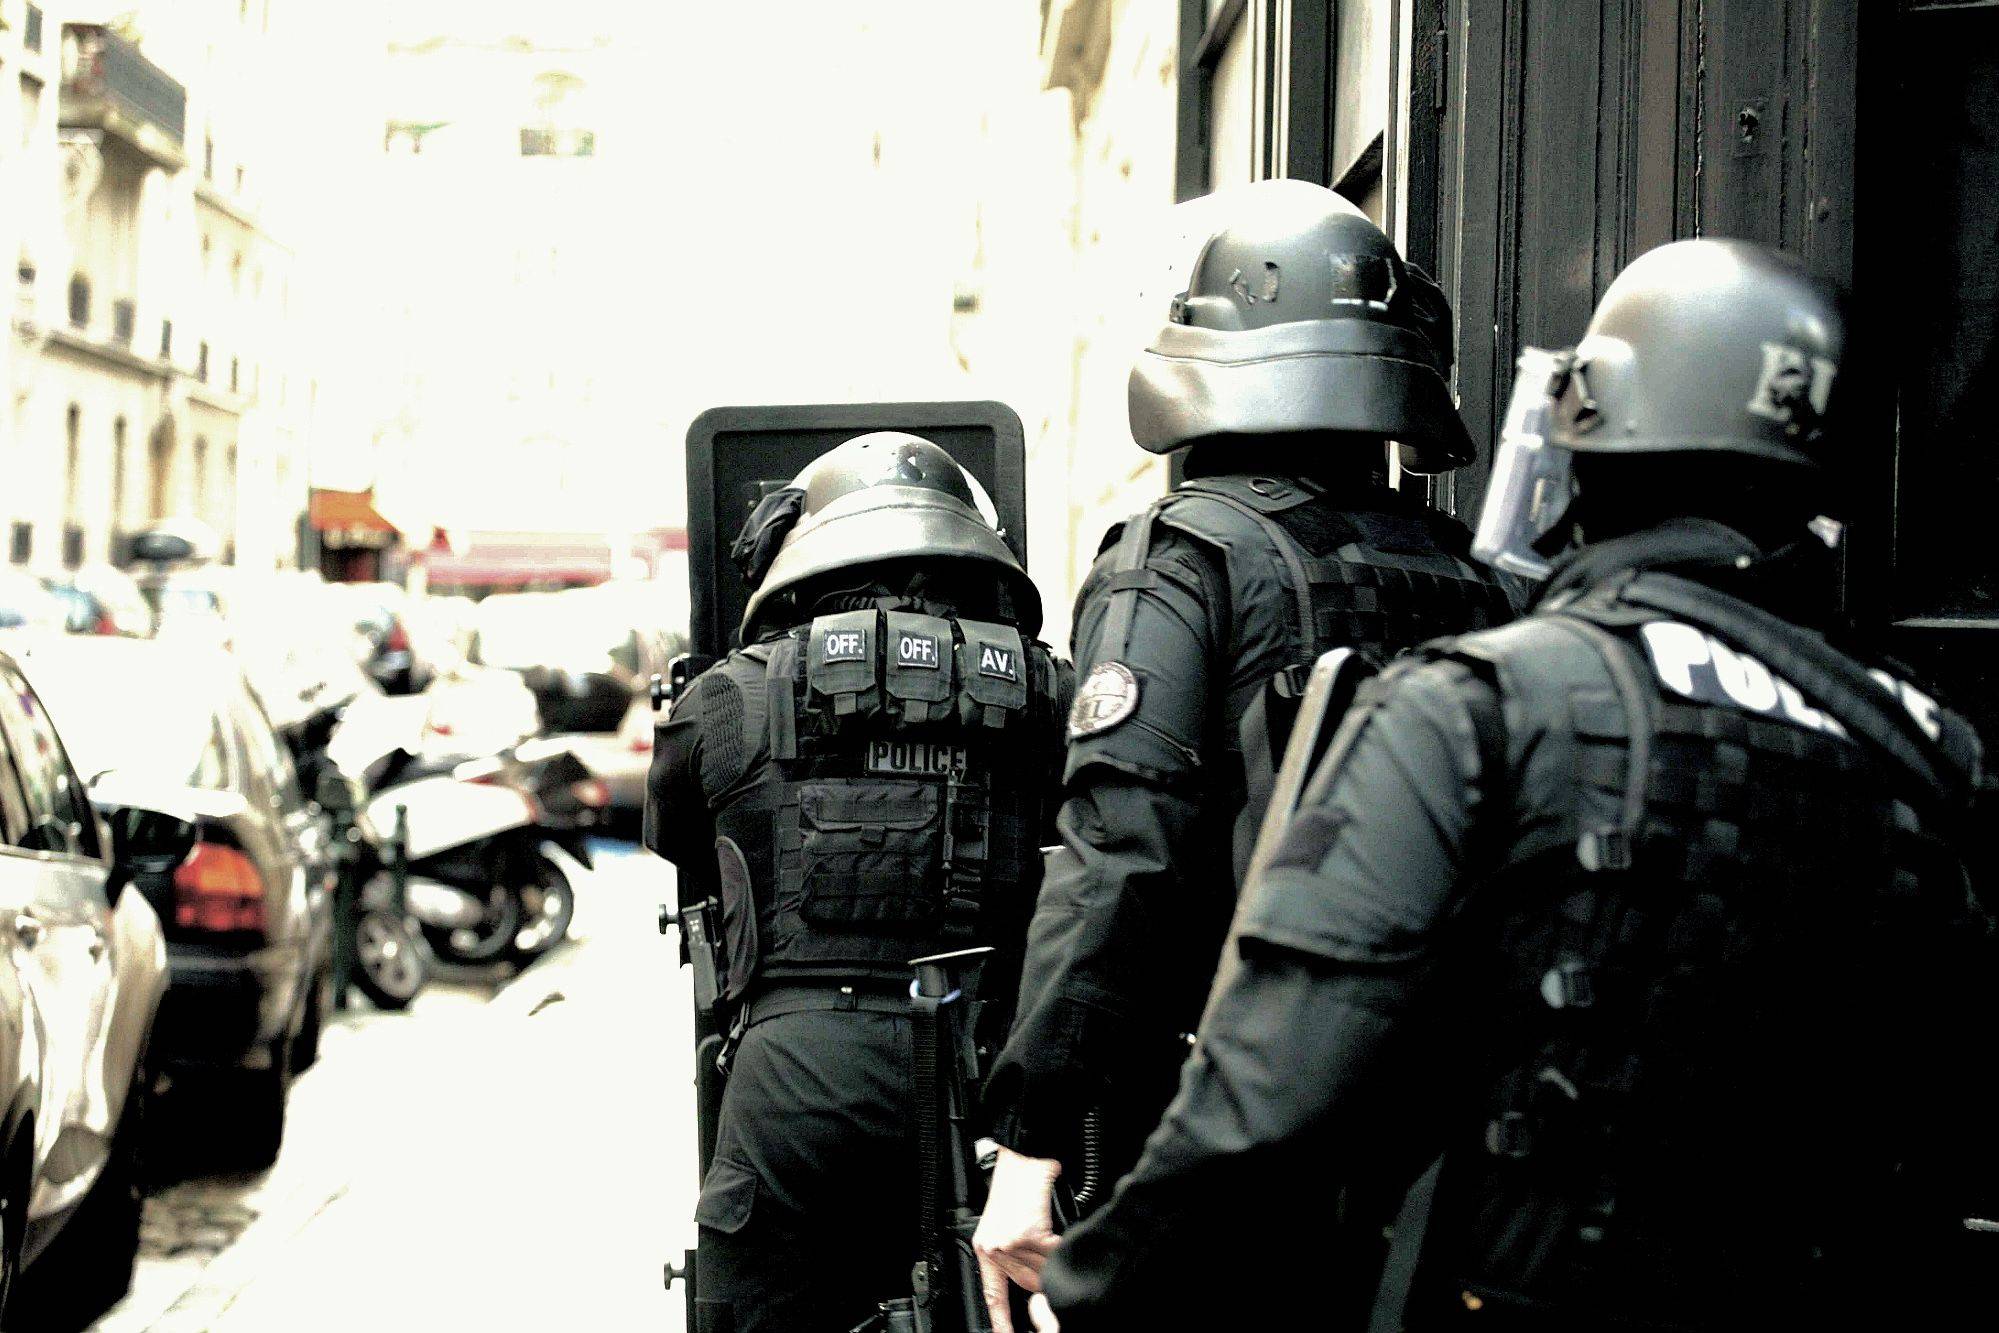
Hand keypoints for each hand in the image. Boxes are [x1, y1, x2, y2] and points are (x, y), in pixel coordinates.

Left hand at [973, 1147, 1063, 1328]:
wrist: (1023, 1158)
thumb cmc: (1018, 1184)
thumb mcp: (1006, 1222)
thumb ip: (1016, 1252)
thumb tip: (1036, 1273)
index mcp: (986, 1247)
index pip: (993, 1294)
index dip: (1001, 1319)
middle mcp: (995, 1248)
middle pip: (1026, 1285)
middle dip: (1043, 1283)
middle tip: (1053, 1270)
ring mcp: (1011, 1243)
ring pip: (1042, 1273)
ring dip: (1055, 1264)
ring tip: (1058, 1250)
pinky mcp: (1029, 1234)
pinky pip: (1054, 1255)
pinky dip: (1064, 1249)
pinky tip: (1063, 1238)